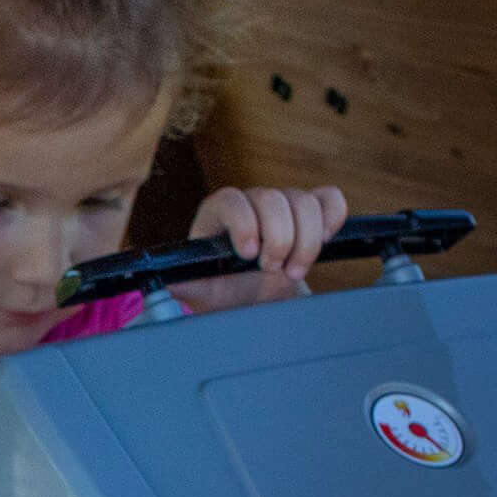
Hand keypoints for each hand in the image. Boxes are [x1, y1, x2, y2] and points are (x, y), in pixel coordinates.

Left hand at [187, 182, 348, 301]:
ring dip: (306, 240)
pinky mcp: (311, 211)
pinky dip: (332, 219)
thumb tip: (164, 283)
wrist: (249, 297)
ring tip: (292, 271)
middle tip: (272, 269)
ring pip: (305, 201)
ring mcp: (284, 203)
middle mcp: (251, 202)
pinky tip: (323, 243)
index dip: (243, 223)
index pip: (231, 200)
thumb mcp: (199, 291)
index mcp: (219, 213)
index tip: (249, 254)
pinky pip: (330, 199)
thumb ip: (182, 284)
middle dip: (279, 239)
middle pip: (274, 199)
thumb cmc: (221, 289)